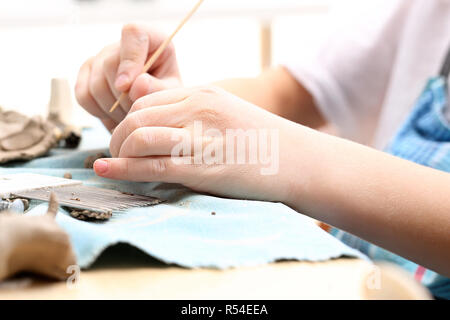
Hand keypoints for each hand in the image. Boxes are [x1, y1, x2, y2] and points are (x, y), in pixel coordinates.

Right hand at [75, 24, 181, 131]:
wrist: (151, 109)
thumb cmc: (167, 96)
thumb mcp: (171, 94)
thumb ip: (159, 89)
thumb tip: (137, 84)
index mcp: (151, 39)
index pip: (133, 33)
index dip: (129, 60)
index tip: (126, 87)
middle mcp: (123, 44)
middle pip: (109, 64)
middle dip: (123, 97)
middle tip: (137, 115)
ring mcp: (102, 56)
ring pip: (95, 84)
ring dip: (112, 109)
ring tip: (130, 118)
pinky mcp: (87, 73)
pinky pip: (83, 95)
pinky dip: (98, 111)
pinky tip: (114, 116)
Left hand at [93, 86, 313, 203]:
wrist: (299, 161)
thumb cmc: (263, 141)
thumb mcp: (226, 113)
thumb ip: (191, 113)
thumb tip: (154, 117)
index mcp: (204, 94)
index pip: (147, 100)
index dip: (127, 120)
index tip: (124, 138)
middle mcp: (199, 110)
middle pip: (136, 116)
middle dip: (117, 136)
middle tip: (115, 153)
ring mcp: (201, 138)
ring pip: (138, 137)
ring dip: (118, 152)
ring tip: (114, 164)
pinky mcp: (203, 168)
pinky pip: (152, 165)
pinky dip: (123, 169)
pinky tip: (107, 170)